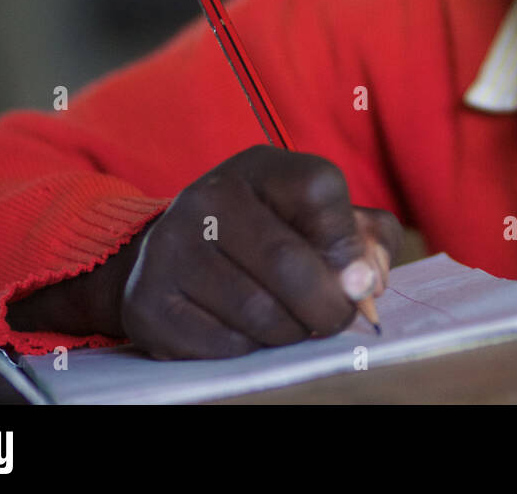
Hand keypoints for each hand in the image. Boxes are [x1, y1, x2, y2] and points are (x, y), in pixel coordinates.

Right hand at [119, 144, 400, 359]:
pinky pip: (224, 345)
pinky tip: (249, 331)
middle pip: (288, 262)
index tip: (357, 276)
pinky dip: (252, 349)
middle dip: (328, 305)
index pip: (319, 190)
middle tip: (338, 319)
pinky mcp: (148, 303)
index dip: (349, 244)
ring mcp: (170, 249)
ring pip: (258, 312)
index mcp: (259, 167)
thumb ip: (367, 240)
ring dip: (292, 332)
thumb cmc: (274, 239)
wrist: (179, 261)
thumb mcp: (322, 220)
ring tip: (293, 323)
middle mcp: (207, 198)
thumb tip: (366, 282)